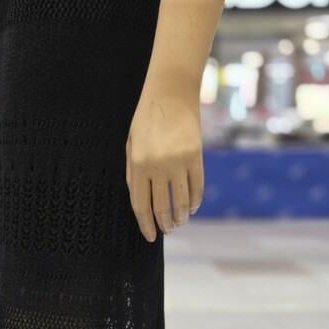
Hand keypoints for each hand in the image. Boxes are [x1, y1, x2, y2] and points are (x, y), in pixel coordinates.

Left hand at [126, 78, 203, 239]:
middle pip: (162, 207)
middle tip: (168, 231)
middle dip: (164, 224)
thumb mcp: (131, 145)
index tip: (149, 236)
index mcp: (138, 165)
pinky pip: (197, 186)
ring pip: (182, 200)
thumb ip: (133, 174)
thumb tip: (140, 204)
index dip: (145, 225)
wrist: (169, 93)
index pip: (141, 205)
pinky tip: (192, 207)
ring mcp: (178, 161)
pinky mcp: (195, 156)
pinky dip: (195, 201)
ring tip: (180, 222)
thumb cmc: (145, 120)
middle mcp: (157, 166)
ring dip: (182, 216)